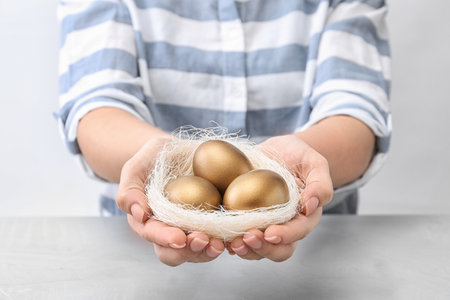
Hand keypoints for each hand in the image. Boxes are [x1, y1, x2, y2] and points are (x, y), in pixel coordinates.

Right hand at [116, 137, 224, 265]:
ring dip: (209, 251)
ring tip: (222, 244)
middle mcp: (167, 231)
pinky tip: (236, 236)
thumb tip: (140, 214)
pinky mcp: (208, 225)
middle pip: (175, 253)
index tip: (180, 237)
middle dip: (191, 252)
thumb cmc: (150, 160)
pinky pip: (216, 238)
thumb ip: (130, 189)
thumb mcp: (135, 168)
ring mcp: (188, 230)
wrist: (172, 154)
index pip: (153, 235)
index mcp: (146, 222)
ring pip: (197, 252)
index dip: (166, 238)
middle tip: (206, 241)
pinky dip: (226, 241)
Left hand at [228, 134, 332, 260]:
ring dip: (245, 249)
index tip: (270, 233)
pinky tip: (219, 237)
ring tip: (232, 244)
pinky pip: (239, 236)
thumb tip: (311, 206)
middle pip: (277, 249)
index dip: (285, 236)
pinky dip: (230, 240)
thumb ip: (320, 184)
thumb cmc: (301, 157)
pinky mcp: (247, 219)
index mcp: (304, 217)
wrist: (281, 151)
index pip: (297, 232)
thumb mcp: (315, 163)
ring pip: (257, 248)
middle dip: (263, 249)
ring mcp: (265, 225)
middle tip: (247, 239)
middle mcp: (285, 226)